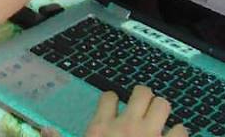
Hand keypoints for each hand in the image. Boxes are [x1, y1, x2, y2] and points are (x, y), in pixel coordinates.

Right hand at [43, 87, 187, 136]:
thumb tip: (43, 130)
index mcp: (102, 129)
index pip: (109, 97)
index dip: (113, 102)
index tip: (115, 110)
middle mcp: (127, 125)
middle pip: (141, 92)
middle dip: (143, 99)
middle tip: (142, 112)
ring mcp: (151, 135)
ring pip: (163, 104)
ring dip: (162, 114)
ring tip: (159, 124)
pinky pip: (181, 129)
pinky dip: (179, 134)